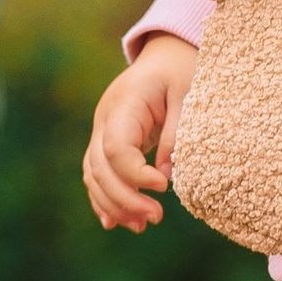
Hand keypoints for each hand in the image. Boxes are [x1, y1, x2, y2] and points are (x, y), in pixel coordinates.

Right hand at [84, 35, 198, 231]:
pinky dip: (104, 198)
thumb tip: (166, 175)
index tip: (164, 186)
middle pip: (100, 166)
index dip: (135, 174)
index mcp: (125, 102)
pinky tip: (116, 222)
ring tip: (142, 226)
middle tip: (156, 217)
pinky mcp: (105, 140)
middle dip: (125, 197)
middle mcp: (105, 117)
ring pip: (93, 174)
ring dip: (114, 204)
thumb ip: (176, 134)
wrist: (166, 54)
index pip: (116, 147)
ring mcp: (101, 129)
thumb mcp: (187, 95)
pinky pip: (96, 173)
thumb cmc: (181, 71)